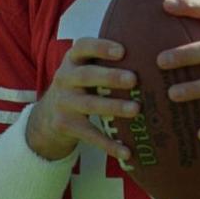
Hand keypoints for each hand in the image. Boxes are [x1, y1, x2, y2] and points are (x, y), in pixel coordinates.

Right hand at [26, 38, 137, 161]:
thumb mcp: (84, 66)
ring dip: (114, 107)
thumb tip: (152, 52)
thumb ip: (106, 58)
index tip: (122, 51)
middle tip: (134, 80)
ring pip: (90, 105)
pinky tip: (127, 151)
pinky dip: (108, 144)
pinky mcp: (66, 125)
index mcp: (72, 59)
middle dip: (110, 77)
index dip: (101, 47)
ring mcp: (64, 103)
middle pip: (87, 76)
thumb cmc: (80, 84)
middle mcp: (65, 78)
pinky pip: (90, 135)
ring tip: (136, 109)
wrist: (47, 116)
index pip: (83, 47)